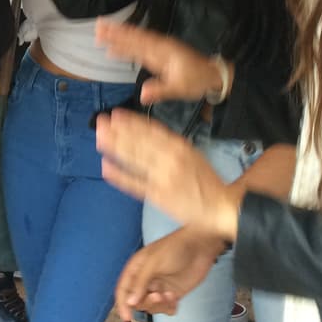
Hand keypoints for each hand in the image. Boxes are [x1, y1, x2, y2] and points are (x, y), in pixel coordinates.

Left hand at [94, 109, 239, 241]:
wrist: (222, 207)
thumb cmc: (206, 180)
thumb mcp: (192, 153)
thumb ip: (170, 143)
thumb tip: (146, 132)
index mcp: (179, 147)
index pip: (151, 130)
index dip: (131, 122)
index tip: (116, 114)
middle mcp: (169, 160)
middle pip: (139, 142)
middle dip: (117, 131)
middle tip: (99, 122)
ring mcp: (162, 178)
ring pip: (135, 160)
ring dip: (115, 148)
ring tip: (99, 138)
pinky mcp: (158, 196)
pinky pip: (135, 184)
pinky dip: (120, 176)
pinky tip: (106, 167)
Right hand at [95, 20, 228, 103]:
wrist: (212, 75)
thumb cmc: (197, 81)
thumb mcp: (180, 89)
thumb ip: (161, 90)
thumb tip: (142, 94)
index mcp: (162, 52)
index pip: (138, 43)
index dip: (121, 38)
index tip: (106, 33)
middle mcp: (159, 46)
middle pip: (134, 36)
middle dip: (116, 32)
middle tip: (98, 27)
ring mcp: (159, 48)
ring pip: (136, 39)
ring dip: (120, 35)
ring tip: (102, 31)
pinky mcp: (160, 52)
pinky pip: (141, 45)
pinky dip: (128, 44)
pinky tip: (116, 48)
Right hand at [114, 228, 224, 320]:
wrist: (200, 247)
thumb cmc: (174, 249)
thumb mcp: (153, 263)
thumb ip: (141, 282)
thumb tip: (130, 302)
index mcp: (136, 268)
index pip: (123, 289)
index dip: (122, 303)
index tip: (126, 317)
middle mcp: (146, 279)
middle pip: (137, 301)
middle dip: (147, 302)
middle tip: (159, 296)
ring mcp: (160, 287)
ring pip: (151, 306)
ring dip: (159, 305)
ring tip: (170, 295)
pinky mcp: (173, 293)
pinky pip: (165, 308)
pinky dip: (169, 308)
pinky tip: (175, 300)